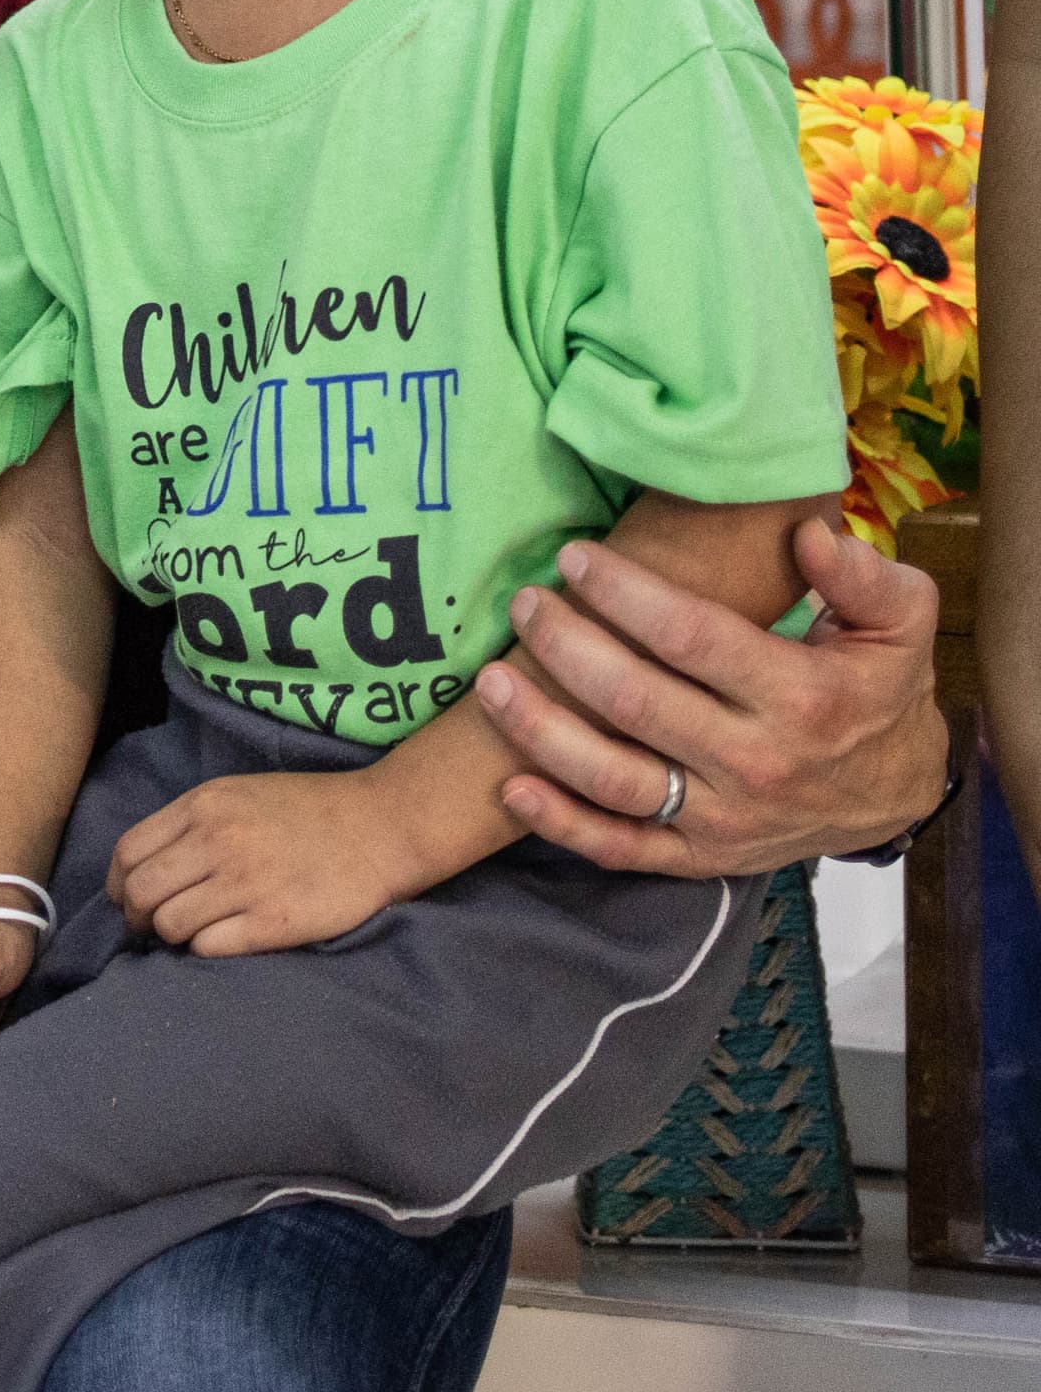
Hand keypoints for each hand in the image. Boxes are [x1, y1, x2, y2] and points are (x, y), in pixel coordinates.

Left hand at [110, 769, 409, 955]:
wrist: (381, 826)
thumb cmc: (308, 810)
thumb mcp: (238, 794)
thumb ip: (190, 824)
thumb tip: (143, 867)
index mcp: (203, 806)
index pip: (128, 852)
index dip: (118, 883)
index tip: (127, 898)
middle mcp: (217, 842)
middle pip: (140, 892)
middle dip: (135, 916)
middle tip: (150, 926)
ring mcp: (245, 883)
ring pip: (168, 924)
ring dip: (171, 935)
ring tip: (189, 934)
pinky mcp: (273, 922)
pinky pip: (208, 947)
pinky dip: (204, 949)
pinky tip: (221, 940)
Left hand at [479, 521, 948, 873]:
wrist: (894, 794)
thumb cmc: (877, 690)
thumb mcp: (900, 625)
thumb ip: (864, 576)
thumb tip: (812, 534)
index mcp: (800, 697)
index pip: (693, 639)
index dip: (625, 595)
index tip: (575, 558)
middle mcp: (755, 762)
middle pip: (635, 703)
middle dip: (566, 647)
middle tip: (525, 604)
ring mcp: (721, 817)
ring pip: (612, 779)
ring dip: (540, 732)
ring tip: (490, 680)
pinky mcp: (697, 857)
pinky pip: (618, 848)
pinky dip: (560, 824)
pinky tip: (510, 787)